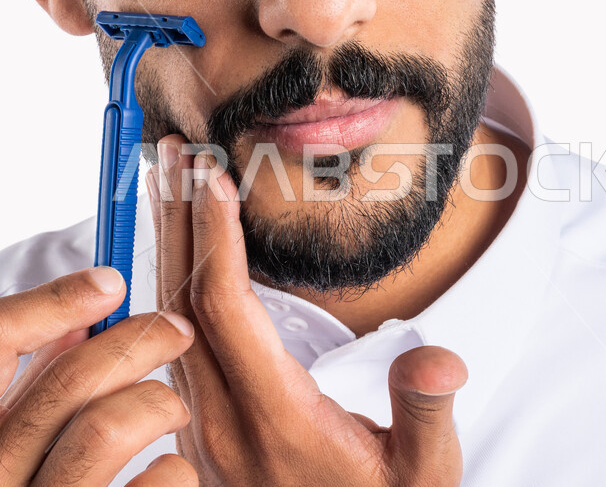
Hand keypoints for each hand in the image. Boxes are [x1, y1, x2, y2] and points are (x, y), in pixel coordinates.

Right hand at [0, 267, 198, 485]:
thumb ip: (25, 390)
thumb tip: (83, 309)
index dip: (55, 294)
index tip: (110, 278)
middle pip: (72, 373)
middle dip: (140, 335)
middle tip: (176, 328)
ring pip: (119, 421)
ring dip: (162, 399)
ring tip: (171, 406)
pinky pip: (161, 482)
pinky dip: (178, 470)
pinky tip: (172, 471)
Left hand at [148, 135, 469, 486]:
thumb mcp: (425, 478)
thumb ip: (428, 415)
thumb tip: (438, 357)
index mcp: (276, 423)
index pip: (227, 309)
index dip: (216, 235)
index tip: (212, 175)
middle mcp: (221, 425)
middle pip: (181, 302)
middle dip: (178, 220)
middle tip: (173, 151)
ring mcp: (201, 431)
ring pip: (166, 322)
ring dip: (169, 248)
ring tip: (169, 184)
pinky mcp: (199, 433)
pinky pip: (171, 346)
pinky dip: (171, 287)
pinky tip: (177, 256)